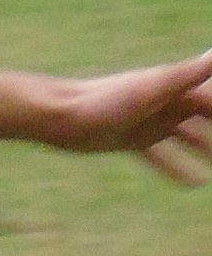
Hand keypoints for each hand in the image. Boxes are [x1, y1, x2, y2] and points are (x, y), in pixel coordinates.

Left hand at [40, 47, 211, 180]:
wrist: (58, 115)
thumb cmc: (106, 100)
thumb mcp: (156, 88)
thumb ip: (192, 72)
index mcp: (179, 89)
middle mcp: (168, 102)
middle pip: (208, 118)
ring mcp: (150, 121)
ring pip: (190, 136)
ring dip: (209, 149)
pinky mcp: (131, 139)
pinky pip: (160, 156)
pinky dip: (177, 167)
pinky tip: (193, 183)